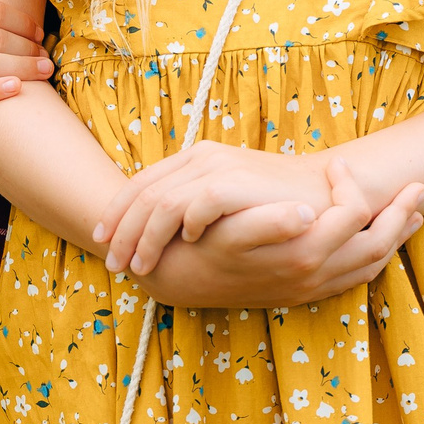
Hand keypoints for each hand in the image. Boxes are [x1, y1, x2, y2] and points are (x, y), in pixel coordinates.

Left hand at [97, 140, 335, 277]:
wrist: (322, 190)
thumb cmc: (272, 201)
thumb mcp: (225, 197)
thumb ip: (192, 202)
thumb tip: (151, 229)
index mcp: (195, 157)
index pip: (141, 182)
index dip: (116, 213)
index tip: (101, 242)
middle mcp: (202, 156)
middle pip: (143, 193)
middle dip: (121, 232)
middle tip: (113, 264)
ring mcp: (219, 166)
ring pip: (160, 203)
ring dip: (143, 239)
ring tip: (139, 267)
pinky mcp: (236, 181)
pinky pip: (194, 205)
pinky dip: (181, 228)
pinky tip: (183, 248)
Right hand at [140, 160, 423, 308]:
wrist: (182, 280)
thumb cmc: (203, 245)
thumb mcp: (228, 230)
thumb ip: (269, 222)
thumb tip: (309, 212)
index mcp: (301, 255)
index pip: (353, 216)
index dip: (353, 186)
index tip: (339, 163)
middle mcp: (314, 278)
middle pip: (378, 245)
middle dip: (402, 214)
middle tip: (420, 188)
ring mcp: (314, 289)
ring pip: (372, 265)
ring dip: (395, 237)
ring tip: (413, 213)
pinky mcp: (307, 295)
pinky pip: (357, 278)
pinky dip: (377, 257)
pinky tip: (380, 241)